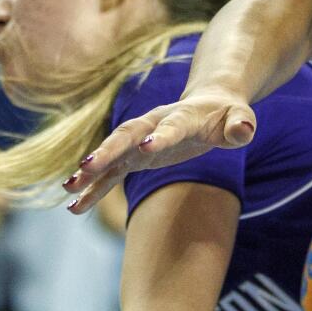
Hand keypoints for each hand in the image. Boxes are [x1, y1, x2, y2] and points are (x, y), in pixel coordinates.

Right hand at [62, 88, 257, 213]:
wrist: (208, 104)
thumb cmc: (227, 115)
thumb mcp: (240, 118)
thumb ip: (241, 125)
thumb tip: (242, 132)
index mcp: (182, 116)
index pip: (170, 126)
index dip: (160, 136)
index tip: (145, 147)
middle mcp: (153, 125)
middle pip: (127, 136)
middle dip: (107, 151)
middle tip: (86, 167)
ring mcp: (140, 141)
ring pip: (112, 154)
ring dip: (91, 171)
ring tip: (68, 188)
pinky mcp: (134, 157)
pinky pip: (110, 174)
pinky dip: (93, 188)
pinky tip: (74, 207)